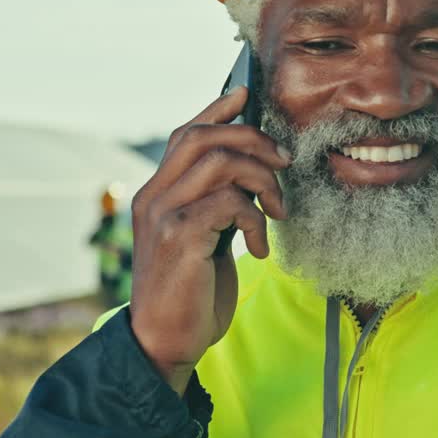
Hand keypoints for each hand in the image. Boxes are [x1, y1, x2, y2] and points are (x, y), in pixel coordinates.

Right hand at [126, 87, 290, 392]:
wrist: (166, 343)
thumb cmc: (192, 292)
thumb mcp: (205, 238)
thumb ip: (216, 204)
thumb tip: (252, 171)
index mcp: (158, 193)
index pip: (185, 134)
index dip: (217, 109)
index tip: (246, 93)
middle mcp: (153, 197)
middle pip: (204, 138)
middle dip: (253, 141)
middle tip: (284, 163)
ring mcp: (163, 215)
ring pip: (220, 163)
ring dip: (262, 180)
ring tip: (276, 211)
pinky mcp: (179, 237)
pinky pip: (229, 203)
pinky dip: (255, 219)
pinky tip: (259, 247)